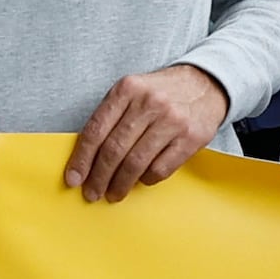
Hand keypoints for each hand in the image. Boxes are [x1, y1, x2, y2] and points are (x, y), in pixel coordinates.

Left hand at [65, 62, 231, 201]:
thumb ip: (111, 117)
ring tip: (114, 194)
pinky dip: (146, 179)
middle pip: (114, 150)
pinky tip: (141, 180)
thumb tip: (86, 159)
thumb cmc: (161, 93)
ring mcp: (172, 120)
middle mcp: (149, 103)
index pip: (96, 130)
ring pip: (136, 162)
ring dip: (120, 184)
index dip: (81, 159)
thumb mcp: (133, 92)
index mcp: (127, 89)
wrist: (206, 84)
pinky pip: (160, 168)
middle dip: (99, 177)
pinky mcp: (191, 137)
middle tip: (92, 193)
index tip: (73, 179)